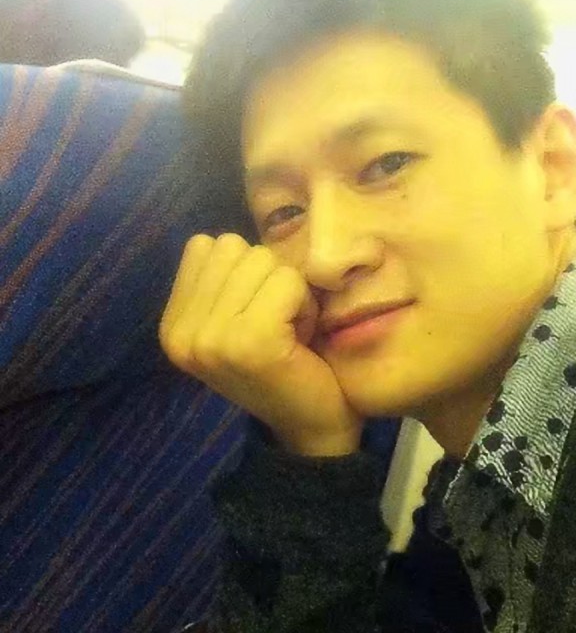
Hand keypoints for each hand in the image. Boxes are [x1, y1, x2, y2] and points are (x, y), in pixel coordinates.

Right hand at [159, 234, 362, 455]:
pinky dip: (305, 303)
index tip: (255, 314)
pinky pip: (288, 280)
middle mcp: (182, 333)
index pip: (204, 245)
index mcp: (172, 326)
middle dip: (267, 278)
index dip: (244, 271)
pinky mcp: (250, 341)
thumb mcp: (235, 319)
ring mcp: (212, 338)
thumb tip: (227, 240)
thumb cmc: (282, 366)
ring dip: (289, 291)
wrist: (310, 427)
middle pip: (234, 247)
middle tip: (277, 324)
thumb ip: (221, 279)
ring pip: (263, 260)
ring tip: (288, 331)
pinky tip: (300, 338)